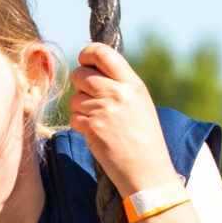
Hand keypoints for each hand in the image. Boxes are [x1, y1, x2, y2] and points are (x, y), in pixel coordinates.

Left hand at [67, 41, 180, 195]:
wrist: (147, 170)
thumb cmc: (144, 137)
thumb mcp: (139, 102)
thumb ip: (119, 84)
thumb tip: (92, 68)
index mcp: (133, 84)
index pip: (102, 52)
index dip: (87, 53)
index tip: (84, 60)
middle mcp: (118, 93)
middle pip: (80, 74)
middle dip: (80, 85)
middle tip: (91, 98)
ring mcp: (104, 110)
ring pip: (75, 99)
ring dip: (81, 109)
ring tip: (101, 121)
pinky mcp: (92, 128)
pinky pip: (74, 118)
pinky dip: (81, 126)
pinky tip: (98, 134)